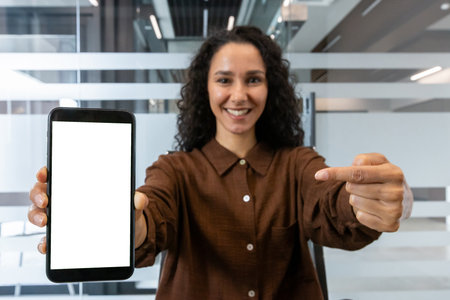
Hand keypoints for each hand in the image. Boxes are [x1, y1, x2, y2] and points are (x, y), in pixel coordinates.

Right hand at [28, 167, 149, 252]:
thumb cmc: (123, 214)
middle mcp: (64, 200)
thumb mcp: (131, 206)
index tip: (45, 174)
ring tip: (45, 221)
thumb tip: (140, 199)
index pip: (56, 174)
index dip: (46, 172)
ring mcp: (61, 219)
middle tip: (45, 200)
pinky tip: (47, 245)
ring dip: (37, 216)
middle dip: (38, 195)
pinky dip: (44, 243)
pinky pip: (47, 240)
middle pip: (41, 192)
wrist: (125, 236)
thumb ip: (136, 201)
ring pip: (38, 214)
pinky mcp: (61, 238)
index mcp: (78, 186)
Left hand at [315, 153, 412, 231]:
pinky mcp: (390, 224)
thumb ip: (363, 159)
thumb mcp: (376, 161)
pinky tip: (372, 207)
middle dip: (351, 185)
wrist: (400, 196)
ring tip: (369, 195)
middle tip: (363, 185)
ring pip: (355, 202)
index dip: (336, 173)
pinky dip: (361, 211)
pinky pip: (360, 217)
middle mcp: (396, 192)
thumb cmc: (383, 176)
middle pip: (353, 188)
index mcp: (394, 173)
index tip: (319, 175)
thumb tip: (353, 166)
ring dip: (356, 198)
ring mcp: (395, 210)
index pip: (358, 173)